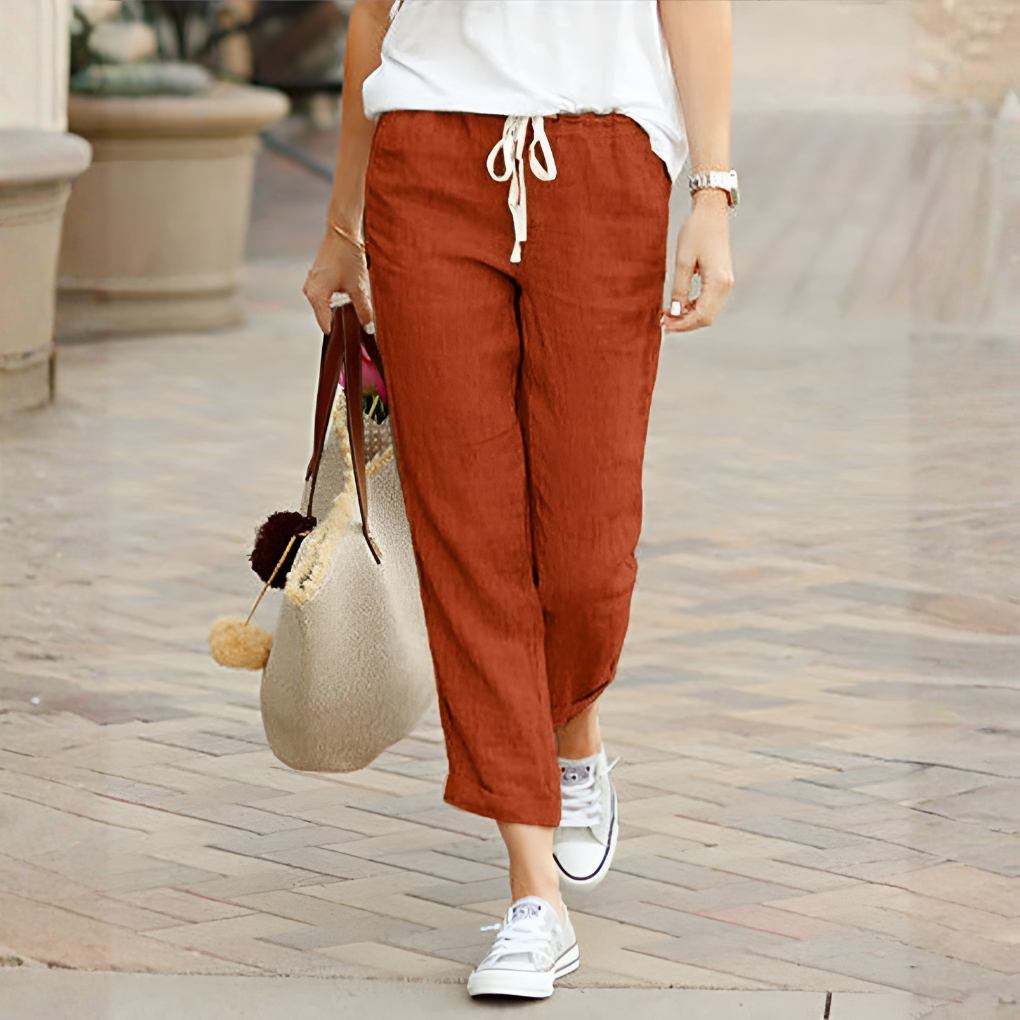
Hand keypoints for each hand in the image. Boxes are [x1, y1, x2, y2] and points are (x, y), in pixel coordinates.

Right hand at [302, 227, 373, 333]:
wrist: (342, 234)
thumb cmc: (347, 258)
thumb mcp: (358, 287)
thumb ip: (363, 310)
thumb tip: (369, 329)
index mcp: (316, 296)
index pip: (325, 323)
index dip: (338, 332)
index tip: (348, 340)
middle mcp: (310, 291)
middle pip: (324, 315)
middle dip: (338, 321)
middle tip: (354, 328)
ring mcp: (311, 284)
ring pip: (325, 306)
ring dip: (337, 310)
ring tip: (351, 312)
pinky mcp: (316, 279)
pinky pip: (324, 296)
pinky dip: (334, 300)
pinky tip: (346, 299)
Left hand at [662, 189, 733, 333]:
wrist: (711, 213)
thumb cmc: (697, 231)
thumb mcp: (683, 261)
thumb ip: (679, 288)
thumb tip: (675, 311)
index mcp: (718, 282)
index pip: (702, 315)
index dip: (683, 324)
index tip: (665, 325)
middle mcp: (726, 285)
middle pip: (707, 317)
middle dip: (685, 323)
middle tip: (664, 322)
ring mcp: (726, 282)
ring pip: (708, 311)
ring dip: (689, 316)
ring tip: (669, 314)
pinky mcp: (722, 278)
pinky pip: (709, 300)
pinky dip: (695, 306)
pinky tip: (680, 305)